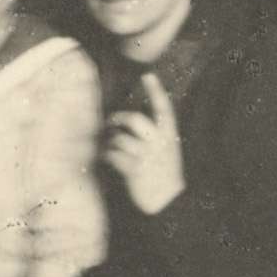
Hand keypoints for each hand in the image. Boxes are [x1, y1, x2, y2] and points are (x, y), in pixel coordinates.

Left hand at [102, 72, 186, 214]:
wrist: (168, 202)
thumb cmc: (164, 174)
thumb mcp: (167, 150)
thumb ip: (154, 135)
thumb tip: (129, 121)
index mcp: (170, 136)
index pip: (164, 108)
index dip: (156, 90)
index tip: (148, 75)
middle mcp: (159, 143)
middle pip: (134, 120)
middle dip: (118, 119)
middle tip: (111, 122)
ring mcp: (146, 156)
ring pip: (119, 139)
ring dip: (110, 142)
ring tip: (109, 148)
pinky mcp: (134, 170)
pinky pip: (113, 155)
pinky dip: (106, 156)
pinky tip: (107, 159)